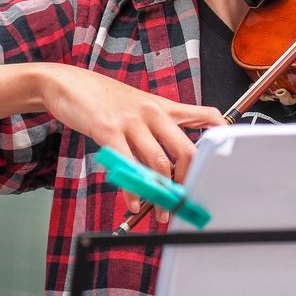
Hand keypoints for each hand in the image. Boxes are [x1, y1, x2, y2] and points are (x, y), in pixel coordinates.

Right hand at [38, 63, 222, 221]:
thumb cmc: (107, 99)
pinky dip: (132, 190)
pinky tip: (133, 202)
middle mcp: (154, 113)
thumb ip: (158, 129)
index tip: (224, 162)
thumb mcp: (141, 106)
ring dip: (161, 194)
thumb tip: (171, 163)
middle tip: (183, 202)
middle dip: (187, 182)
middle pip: (186, 150)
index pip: (207, 116)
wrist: (71, 84)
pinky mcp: (108, 131)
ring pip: (158, 162)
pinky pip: (127, 166)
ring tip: (159, 212)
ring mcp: (132, 121)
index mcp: (165, 107)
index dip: (222, 137)